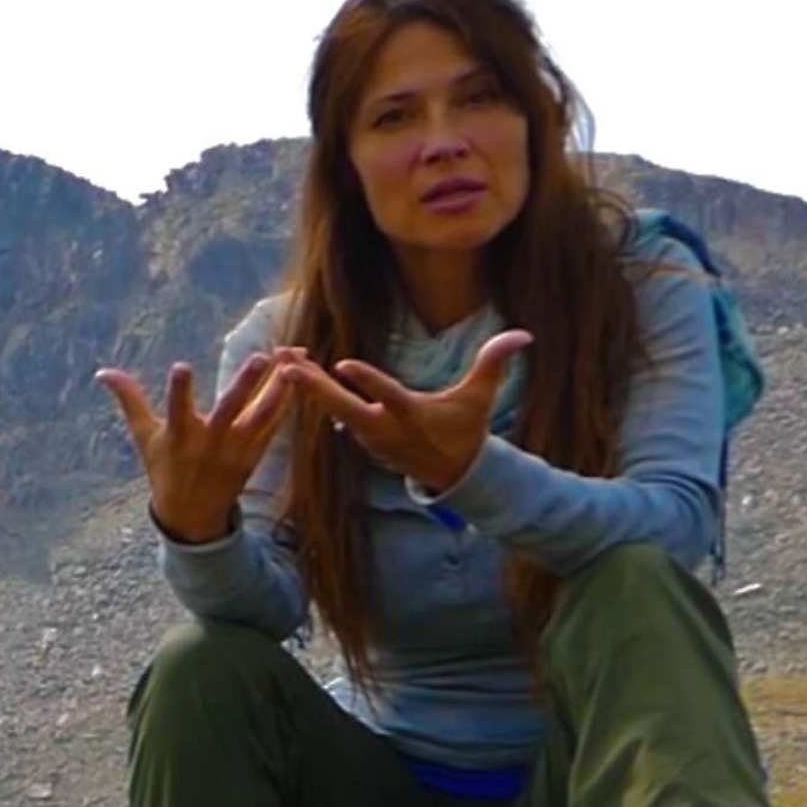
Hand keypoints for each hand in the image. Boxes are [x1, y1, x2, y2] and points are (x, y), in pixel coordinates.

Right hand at [97, 349, 298, 543]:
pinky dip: (286, 403)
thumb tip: (102, 372)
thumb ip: (130, 400)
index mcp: (179, 437)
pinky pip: (274, 426)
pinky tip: (298, 378)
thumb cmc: (164, 467)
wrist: (192, 513)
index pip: (176, 409)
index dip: (178, 389)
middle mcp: (210, 444)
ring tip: (293, 363)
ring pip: (261, 416)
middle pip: (230, 410)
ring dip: (278, 389)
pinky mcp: (255, 454)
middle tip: (261, 358)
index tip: (181, 367)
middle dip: (244, 384)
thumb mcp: (144, 436)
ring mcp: (236, 450)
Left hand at [278, 329, 532, 494]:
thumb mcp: (481, 398)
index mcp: (412, 416)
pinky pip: (330, 414)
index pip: (388, 396)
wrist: (451, 472)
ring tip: (283, 358)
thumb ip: (494, 364)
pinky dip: (313, 395)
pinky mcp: (358, 437)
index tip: (343, 364)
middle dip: (314, 387)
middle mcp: (384, 428)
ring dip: (306, 386)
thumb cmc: (465, 429)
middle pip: (343, 407)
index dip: (367, 382)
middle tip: (287, 364)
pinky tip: (293, 373)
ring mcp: (367, 435)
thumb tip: (524, 335)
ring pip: (331, 409)